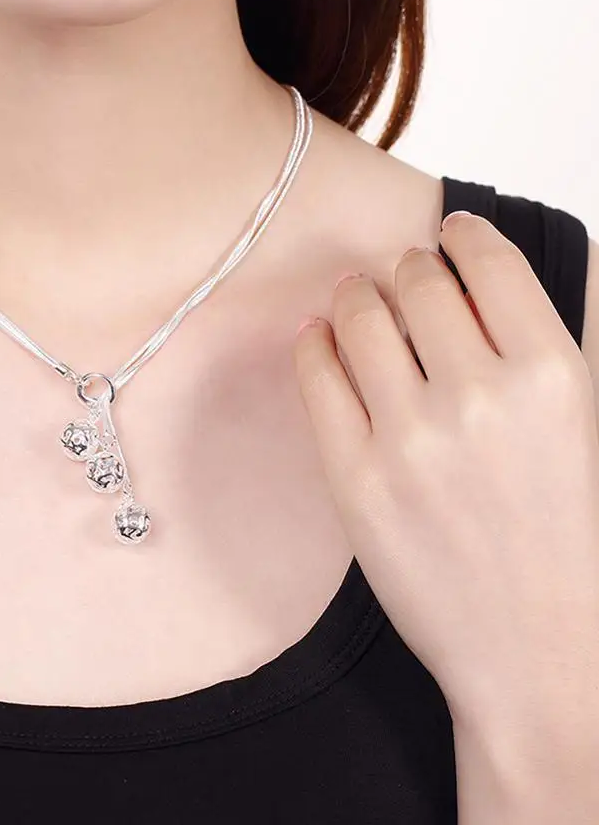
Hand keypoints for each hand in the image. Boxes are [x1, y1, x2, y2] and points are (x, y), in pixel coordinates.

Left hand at [292, 210, 598, 735]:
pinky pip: (317, 377)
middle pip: (416, 283)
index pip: (491, 264)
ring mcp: (410, 439)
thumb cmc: (571, 543)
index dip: (462, 237)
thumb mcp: (586, 428)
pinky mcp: (356, 477)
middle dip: (405, 268)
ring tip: (355, 299)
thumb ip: (540, 352)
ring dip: (354, 296)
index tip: (447, 233)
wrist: (539, 653)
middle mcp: (481, 397)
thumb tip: (482, 284)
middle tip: (398, 274)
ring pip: (360, 319)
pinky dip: (314, 344)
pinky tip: (318, 337)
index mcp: (555, 377)